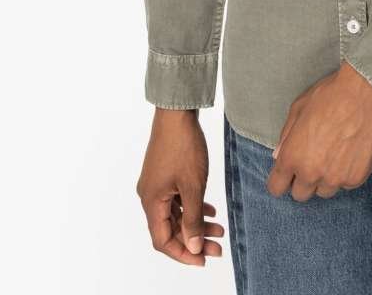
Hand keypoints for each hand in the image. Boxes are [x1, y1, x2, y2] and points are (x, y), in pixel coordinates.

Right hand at [136, 108, 224, 265]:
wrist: (177, 113)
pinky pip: (177, 199)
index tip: (203, 259)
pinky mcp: (165, 174)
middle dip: (194, 239)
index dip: (182, 253)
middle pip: (171, 228)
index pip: (163, 240)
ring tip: (220, 229)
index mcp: (152, 202)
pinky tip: (210, 209)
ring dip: (196, 222)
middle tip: (218, 246)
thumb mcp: (192, 186)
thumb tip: (193, 246)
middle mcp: (150, 196)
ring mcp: (157, 184)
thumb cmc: (183, 146)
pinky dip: (193, 206)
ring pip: (177, 213)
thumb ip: (193, 218)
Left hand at [266, 61, 371, 200]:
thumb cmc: (330, 95)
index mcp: (292, 156)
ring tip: (335, 154)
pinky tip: (351, 152)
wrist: (365, 91)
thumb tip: (279, 155)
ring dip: (325, 178)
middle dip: (303, 180)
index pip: (277, 187)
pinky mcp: (357, 178)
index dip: (280, 180)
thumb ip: (286, 136)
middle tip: (314, 159)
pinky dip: (347, 173)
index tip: (287, 175)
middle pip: (300, 194)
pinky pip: (346, 184)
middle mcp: (311, 173)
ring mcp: (335, 178)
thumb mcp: (298, 108)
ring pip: (324, 191)